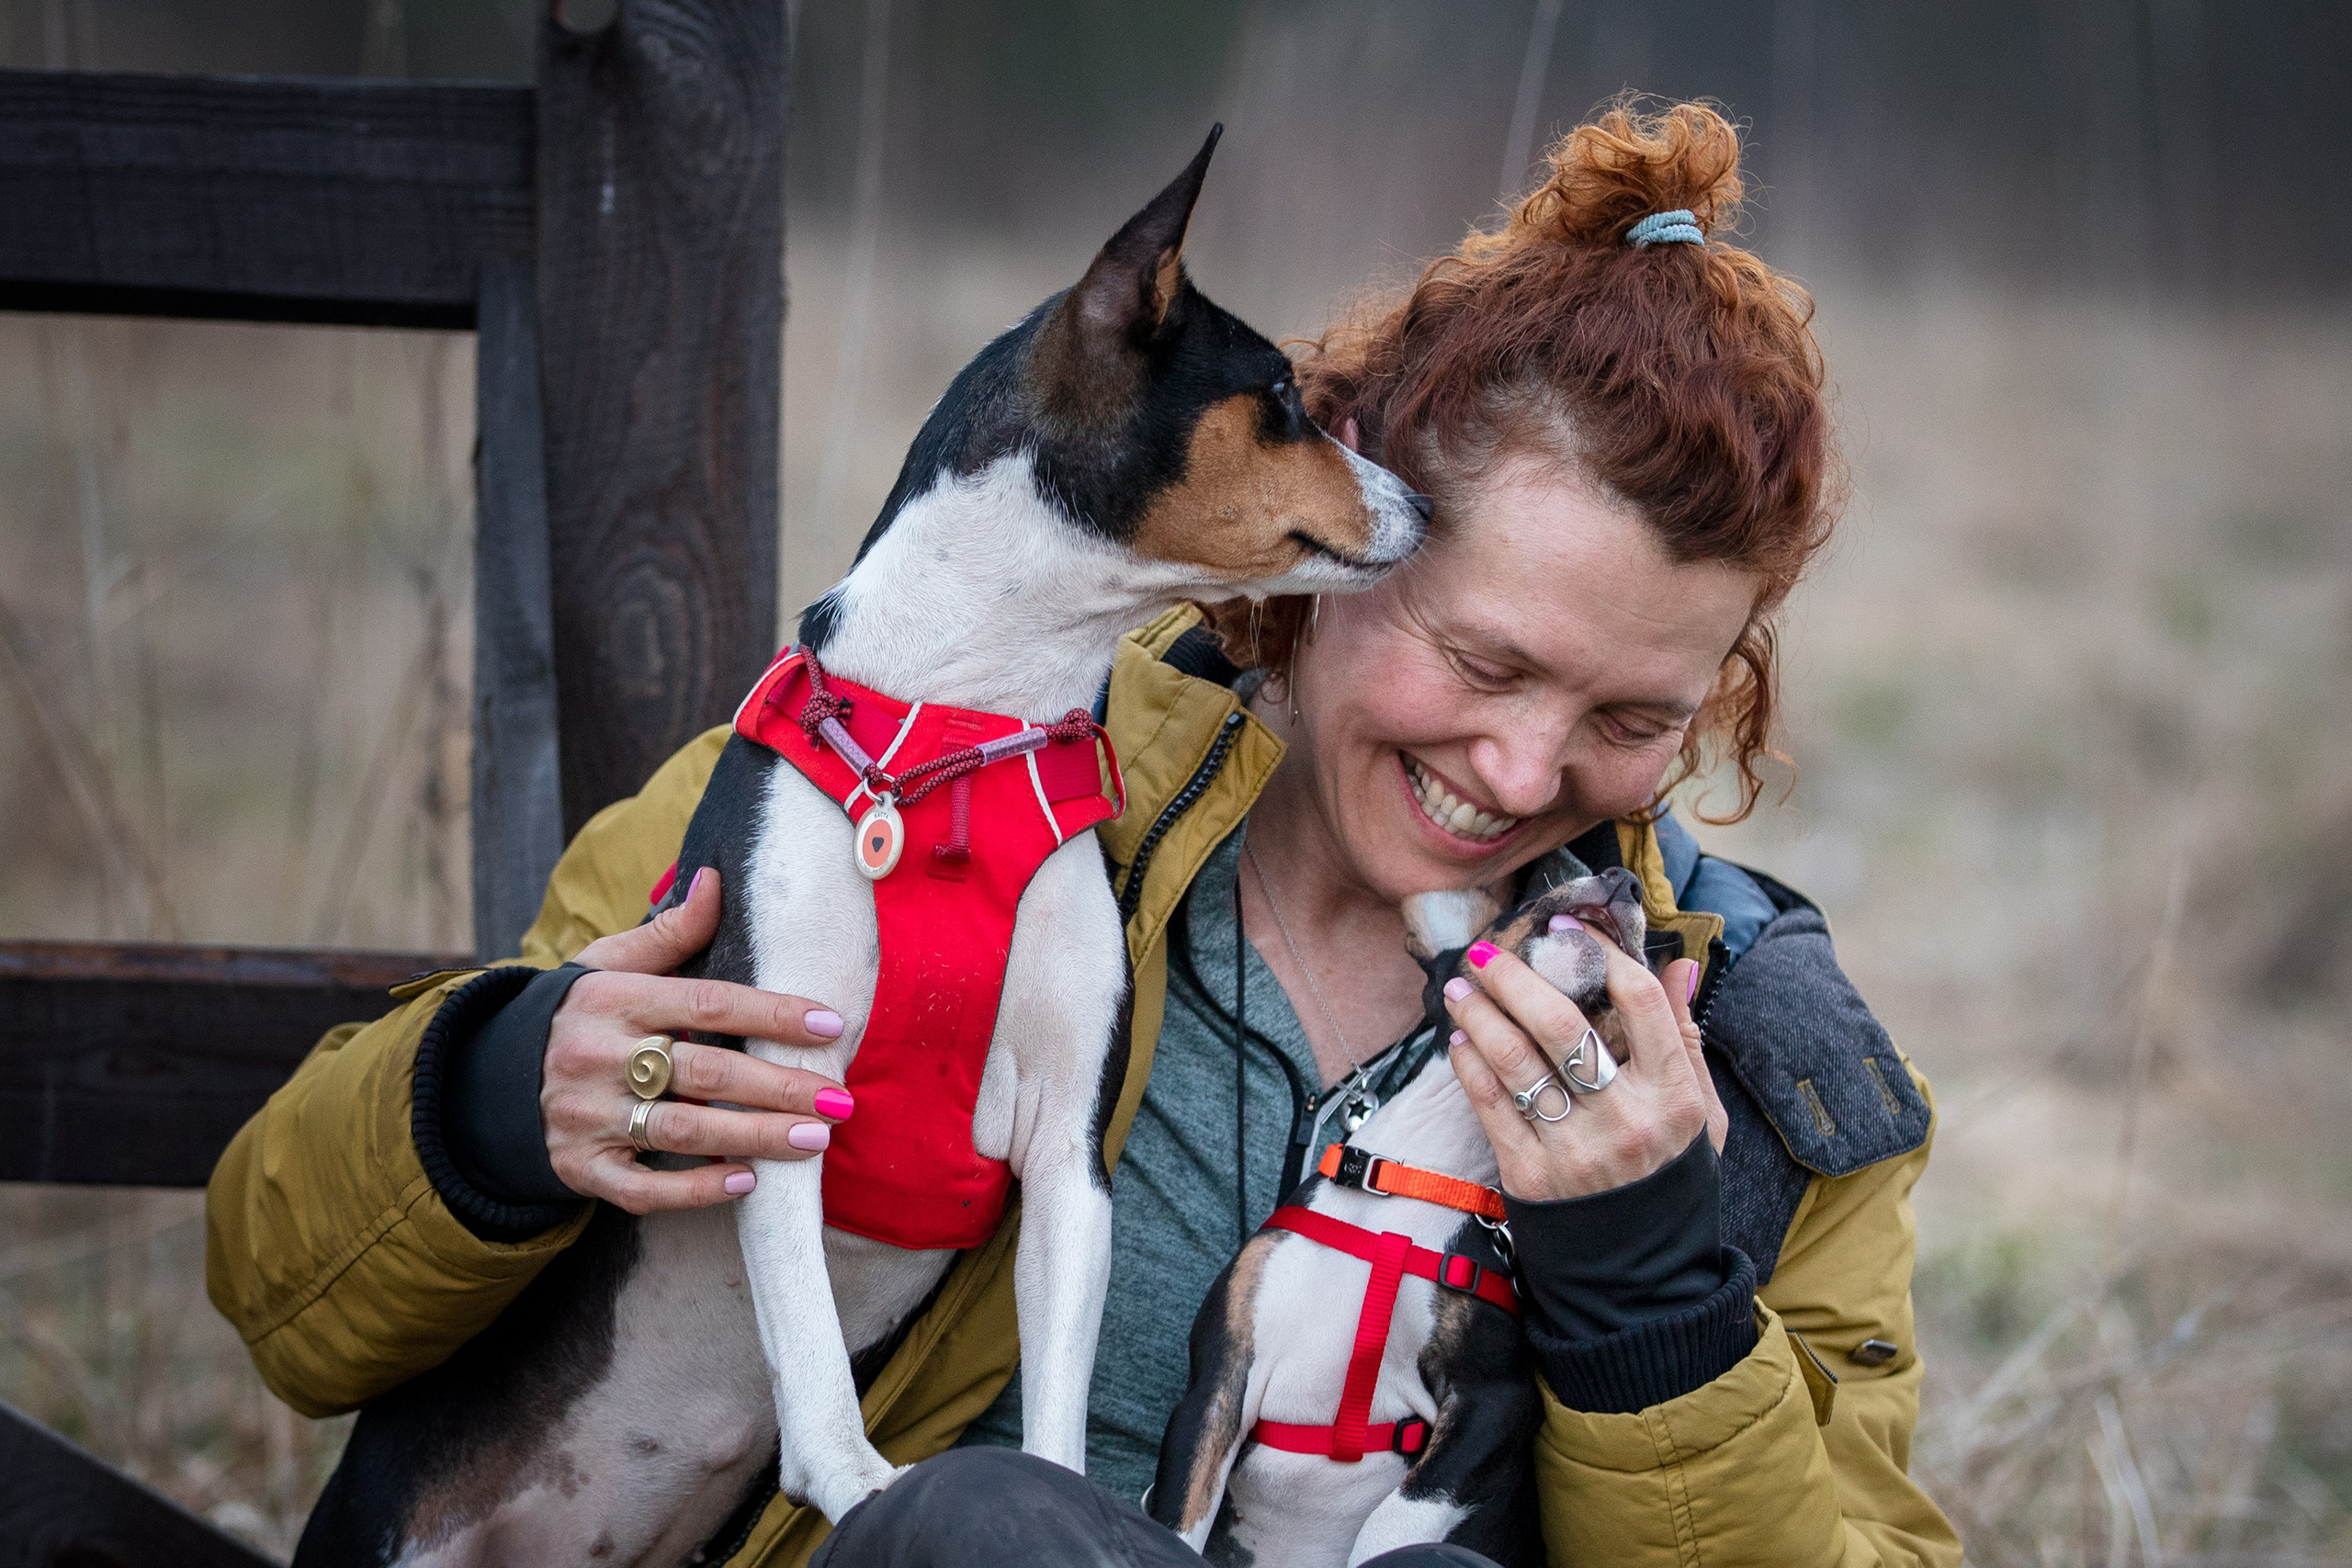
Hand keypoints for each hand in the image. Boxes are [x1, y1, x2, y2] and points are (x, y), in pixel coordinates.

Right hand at [544, 867, 852, 1213]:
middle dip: (779, 1088)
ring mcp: (585, 1118)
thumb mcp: (606, 964)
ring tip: (814, 1139)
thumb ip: (668, 932)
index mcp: (611, 1000)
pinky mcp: (578, 1168)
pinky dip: (697, 1190)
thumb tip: (716, 879)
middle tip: (838, 1099)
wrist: (486, 1077)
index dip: (772, 1015)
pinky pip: (643, 1189)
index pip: (707, 1004)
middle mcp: (597, 1058)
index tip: (828, 1026)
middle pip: (705, 1075)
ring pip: (683, 1133)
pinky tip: (747, 1182)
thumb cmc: (571, 1013)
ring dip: (755, 1138)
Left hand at [1443, 934, 1726, 1201]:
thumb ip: (1685, 1039)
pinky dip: (1469, 1063)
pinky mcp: (1531, 1177)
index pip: (1639, 1004)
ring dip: (1479, 1013)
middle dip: (1515, 977)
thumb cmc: (1671, 1181)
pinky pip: (1491, 1103)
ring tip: (1459, 987)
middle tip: (1485, 951)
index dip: (1600, 954)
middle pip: (1562, 1025)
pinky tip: (1460, 1039)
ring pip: (1515, 1060)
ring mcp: (1575, 1151)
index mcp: (1674, 1098)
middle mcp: (1626, 1121)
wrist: (1643, 1278)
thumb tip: (1679, 965)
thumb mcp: (1700, 1114)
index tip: (1565, 927)